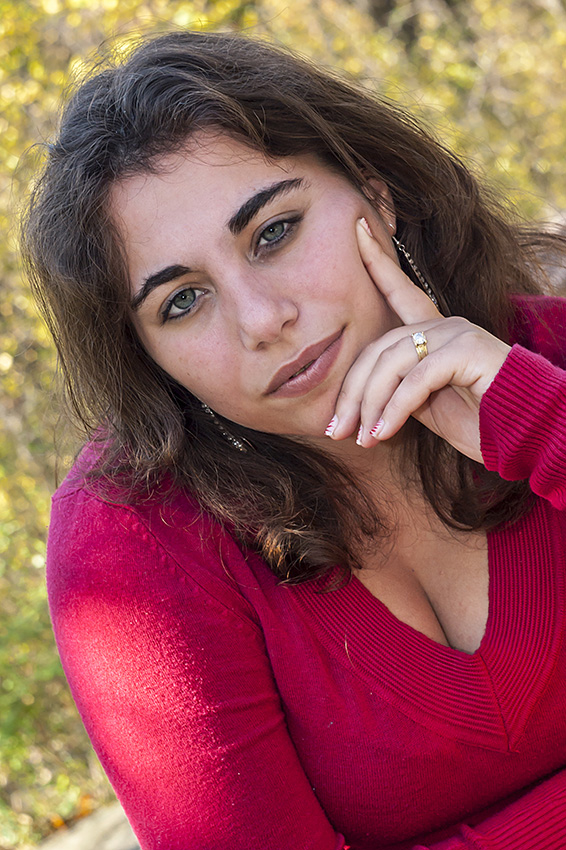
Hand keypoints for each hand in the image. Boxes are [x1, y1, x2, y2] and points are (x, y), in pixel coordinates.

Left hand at [326, 219, 511, 462]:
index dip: (377, 260)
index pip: (399, 290)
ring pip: (392, 363)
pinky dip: (395, 409)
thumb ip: (398, 387)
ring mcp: (458, 333)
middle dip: (352, 393)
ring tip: (362, 440)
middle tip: (336, 430)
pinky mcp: (468, 350)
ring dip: (371, 407)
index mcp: (435, 331)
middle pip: (378, 348)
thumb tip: (362, 396)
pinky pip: (416, 379)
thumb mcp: (426, 404)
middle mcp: (445, 325)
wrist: (526, 438)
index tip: (356, 228)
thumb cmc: (480, 423)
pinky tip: (384, 433)